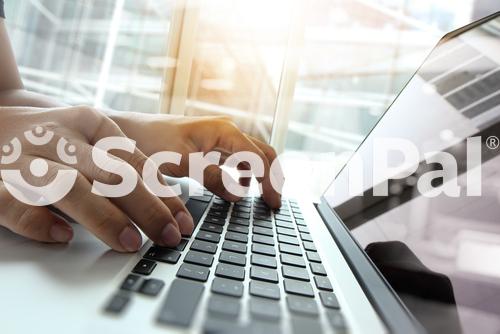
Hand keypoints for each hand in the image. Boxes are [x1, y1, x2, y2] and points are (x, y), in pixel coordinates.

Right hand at [0, 106, 193, 251]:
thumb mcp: (89, 137)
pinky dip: (38, 221)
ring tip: (129, 242)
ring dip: (104, 217)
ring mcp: (26, 159)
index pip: (135, 162)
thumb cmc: (52, 139)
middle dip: (146, 208)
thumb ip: (121, 164)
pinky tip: (61, 236)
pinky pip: (14, 203)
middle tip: (167, 237)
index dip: (163, 194)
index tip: (181, 222)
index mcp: (89, 123)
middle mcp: (60, 138)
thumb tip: (167, 204)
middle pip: (111, 173)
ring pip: (70, 187)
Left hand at [114, 114, 283, 207]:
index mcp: (224, 131)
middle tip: (274, 203)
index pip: (260, 157)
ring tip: (262, 198)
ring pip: (251, 156)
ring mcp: (218, 138)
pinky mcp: (209, 147)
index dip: (270, 181)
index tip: (273, 204)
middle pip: (262, 153)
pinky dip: (244, 174)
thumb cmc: (150, 141)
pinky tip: (240, 188)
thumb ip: (213, 177)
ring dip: (260, 175)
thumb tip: (240, 195)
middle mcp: (226, 131)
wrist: (126, 132)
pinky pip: (236, 160)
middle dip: (272, 177)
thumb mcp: (182, 162)